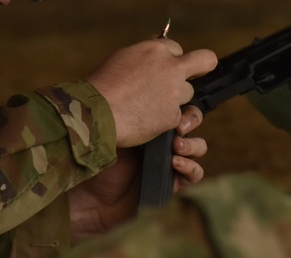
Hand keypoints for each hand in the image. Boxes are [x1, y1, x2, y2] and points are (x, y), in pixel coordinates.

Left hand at [68, 108, 207, 238]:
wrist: (92, 197)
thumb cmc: (99, 161)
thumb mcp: (114, 131)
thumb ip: (131, 114)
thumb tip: (144, 93)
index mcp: (150, 121)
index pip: (174, 104)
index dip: (180, 102)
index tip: (173, 102)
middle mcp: (163, 139)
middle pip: (191, 121)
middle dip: (191, 119)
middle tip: (179, 126)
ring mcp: (170, 161)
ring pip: (198, 147)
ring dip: (192, 145)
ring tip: (176, 147)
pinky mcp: (174, 184)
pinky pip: (194, 174)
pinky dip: (190, 167)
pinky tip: (176, 164)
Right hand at [87, 37, 216, 147]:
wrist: (97, 113)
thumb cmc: (103, 85)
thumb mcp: (122, 57)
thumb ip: (144, 52)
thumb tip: (155, 41)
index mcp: (156, 49)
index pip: (176, 48)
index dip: (171, 58)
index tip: (167, 65)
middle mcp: (171, 67)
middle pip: (204, 61)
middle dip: (204, 65)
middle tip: (198, 72)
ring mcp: (175, 92)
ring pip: (186, 93)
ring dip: (174, 98)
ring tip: (149, 105)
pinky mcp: (173, 115)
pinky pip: (175, 116)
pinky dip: (163, 120)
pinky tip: (145, 120)